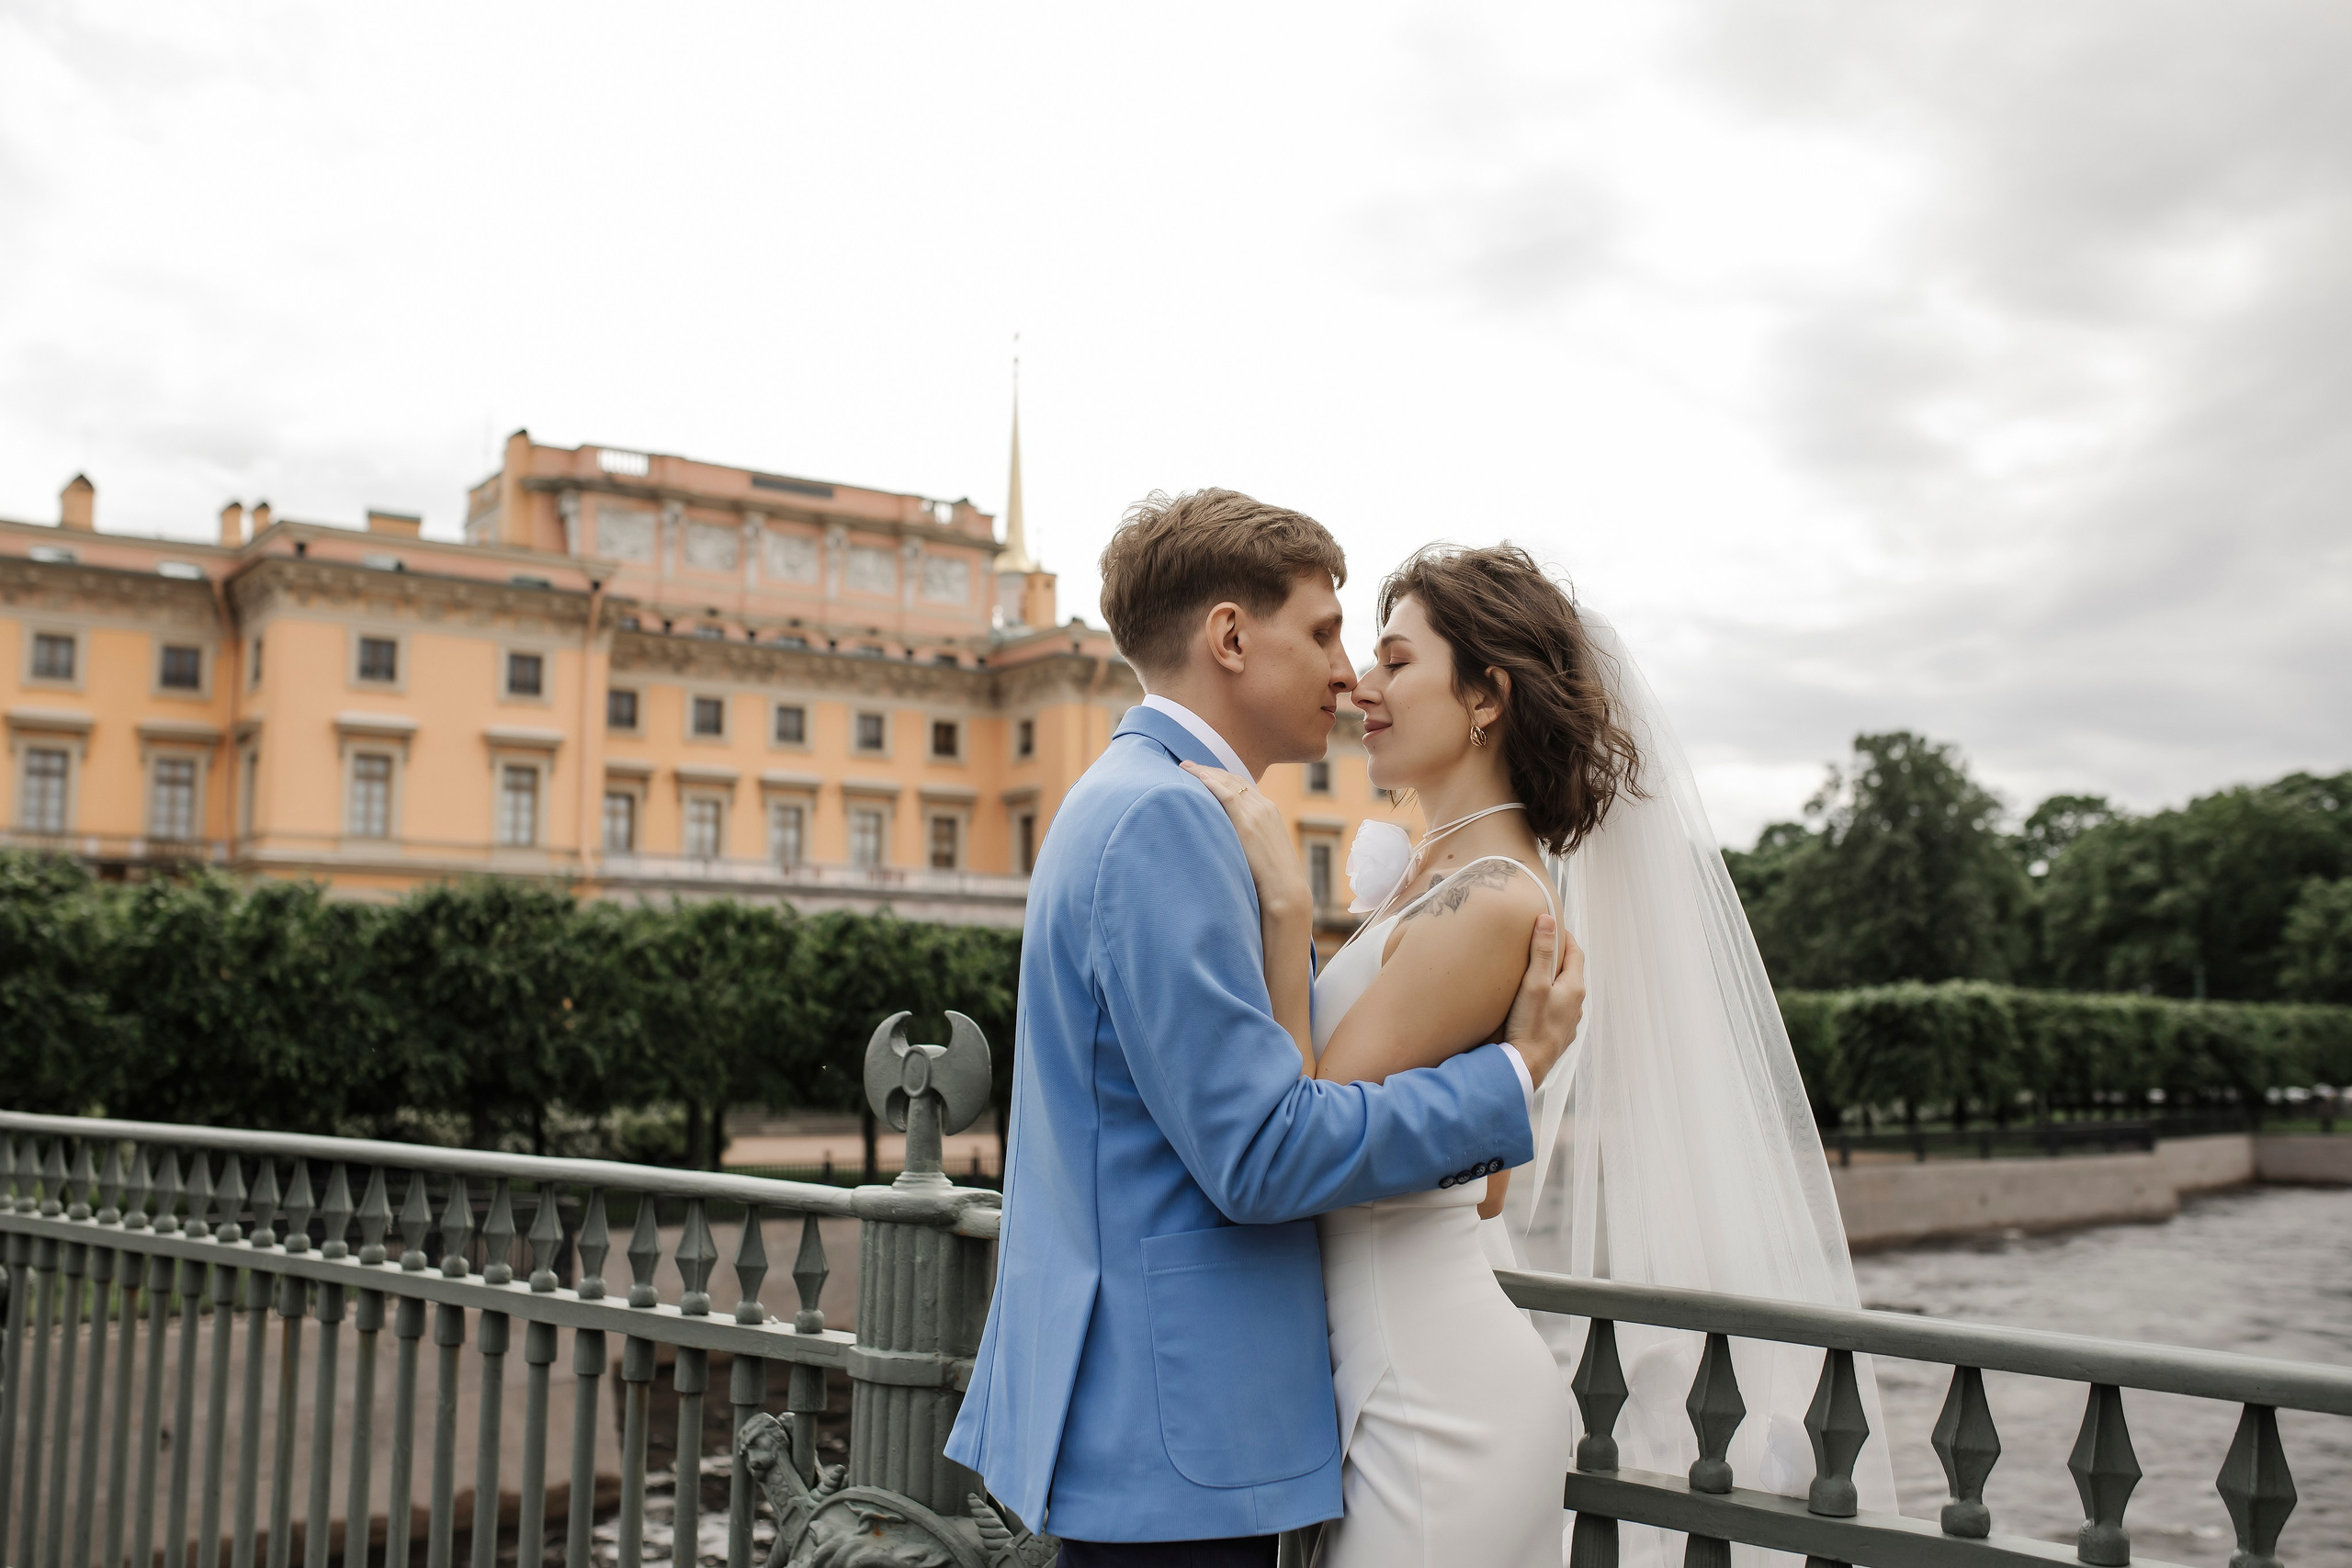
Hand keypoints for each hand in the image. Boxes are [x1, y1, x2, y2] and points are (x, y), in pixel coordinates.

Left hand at [1179, 761, 1313, 917]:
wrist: (1286, 890)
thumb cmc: (1272, 878)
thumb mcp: (1263, 849)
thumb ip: (1248, 836)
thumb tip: (1227, 838)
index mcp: (1269, 811)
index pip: (1242, 784)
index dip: (1220, 775)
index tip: (1201, 771)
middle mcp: (1264, 807)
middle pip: (1233, 779)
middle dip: (1208, 769)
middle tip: (1186, 764)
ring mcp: (1257, 814)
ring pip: (1228, 783)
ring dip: (1204, 773)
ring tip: (1184, 767)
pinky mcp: (1248, 825)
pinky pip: (1229, 796)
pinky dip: (1213, 784)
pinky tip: (1199, 778)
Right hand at [1502, 916, 1584, 1086]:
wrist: (1525, 1065)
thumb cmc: (1530, 1025)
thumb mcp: (1534, 982)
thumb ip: (1542, 952)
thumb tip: (1547, 921)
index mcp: (1574, 988)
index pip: (1575, 953)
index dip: (1565, 937)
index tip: (1553, 926)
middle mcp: (1576, 1005)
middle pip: (1570, 973)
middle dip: (1558, 958)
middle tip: (1541, 945)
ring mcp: (1568, 1022)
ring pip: (1564, 993)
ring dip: (1553, 981)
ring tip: (1535, 974)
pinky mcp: (1558, 1035)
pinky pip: (1556, 1011)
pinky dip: (1548, 1000)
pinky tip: (1534, 1004)